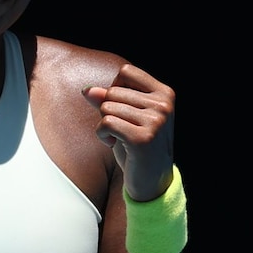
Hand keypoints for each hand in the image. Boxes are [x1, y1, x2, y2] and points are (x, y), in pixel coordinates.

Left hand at [81, 63, 175, 200]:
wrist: (152, 181)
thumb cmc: (137, 146)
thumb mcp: (125, 117)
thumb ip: (108, 100)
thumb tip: (87, 90)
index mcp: (165, 94)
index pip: (126, 72)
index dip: (114, 89)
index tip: (122, 109)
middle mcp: (164, 105)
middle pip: (113, 91)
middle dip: (107, 110)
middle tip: (120, 130)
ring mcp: (156, 121)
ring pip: (107, 107)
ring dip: (103, 125)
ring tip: (118, 138)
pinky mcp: (143, 138)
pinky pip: (106, 123)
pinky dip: (101, 134)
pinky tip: (113, 144)